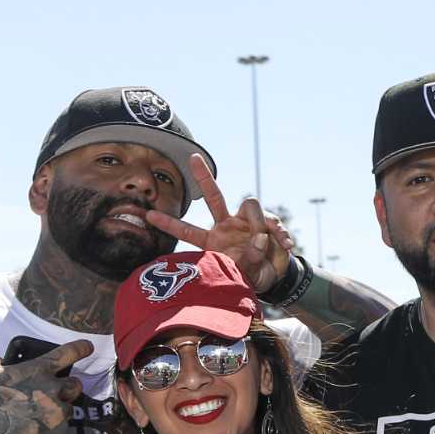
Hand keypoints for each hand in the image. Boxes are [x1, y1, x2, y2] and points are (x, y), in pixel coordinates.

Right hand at [0, 341, 92, 433]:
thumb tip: (1, 361)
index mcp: (38, 371)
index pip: (67, 353)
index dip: (80, 348)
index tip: (87, 347)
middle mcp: (53, 389)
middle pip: (75, 384)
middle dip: (68, 387)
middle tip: (54, 393)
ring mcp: (58, 412)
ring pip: (68, 407)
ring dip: (58, 409)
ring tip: (39, 415)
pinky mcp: (59, 432)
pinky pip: (61, 427)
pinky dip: (52, 427)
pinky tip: (36, 429)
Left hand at [142, 153, 293, 292]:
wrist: (275, 275)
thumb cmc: (252, 276)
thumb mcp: (247, 274)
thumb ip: (250, 258)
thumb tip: (259, 237)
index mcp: (213, 241)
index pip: (188, 231)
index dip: (170, 224)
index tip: (149, 216)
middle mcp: (226, 225)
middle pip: (214, 196)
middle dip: (204, 177)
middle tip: (193, 158)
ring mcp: (245, 221)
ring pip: (250, 204)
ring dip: (262, 226)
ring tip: (270, 246)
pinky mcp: (265, 222)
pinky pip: (272, 220)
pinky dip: (280, 233)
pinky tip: (285, 244)